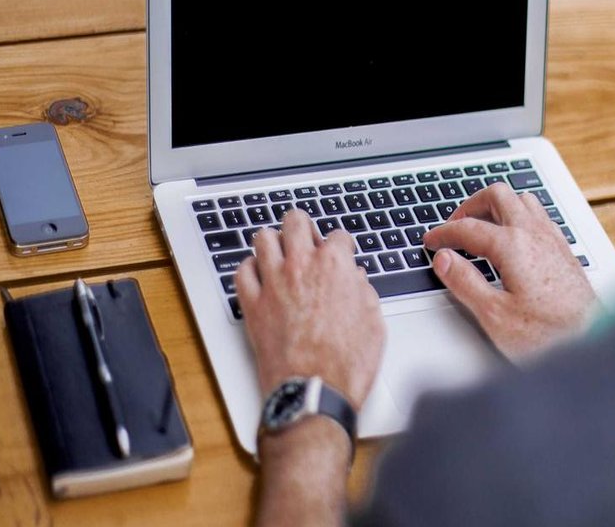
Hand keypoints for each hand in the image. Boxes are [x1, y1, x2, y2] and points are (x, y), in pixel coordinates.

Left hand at [236, 209, 385, 409]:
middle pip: (295, 221)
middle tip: (307, 241)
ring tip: (281, 254)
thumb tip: (356, 279)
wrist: (315, 392)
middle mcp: (301, 266)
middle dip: (304, 227)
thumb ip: (364, 291)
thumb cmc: (347, 363)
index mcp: (335, 266)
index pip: (338, 235)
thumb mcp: (373, 322)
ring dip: (274, 242)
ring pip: (263, 238)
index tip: (341, 254)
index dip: (342, 245)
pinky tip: (259, 277)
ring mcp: (273, 283)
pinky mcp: (252, 305)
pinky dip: (249, 269)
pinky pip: (241, 272)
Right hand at [423, 183, 596, 360]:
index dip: (444, 233)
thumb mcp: (494, 315)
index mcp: (513, 246)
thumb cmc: (549, 335)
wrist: (593, 343)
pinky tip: (513, 238)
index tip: (431, 241)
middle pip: (497, 196)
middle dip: (470, 206)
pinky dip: (518, 216)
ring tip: (480, 226)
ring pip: (521, 200)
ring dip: (497, 206)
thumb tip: (444, 259)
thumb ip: (465, 282)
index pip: (468, 227)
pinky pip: (538, 215)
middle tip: (454, 226)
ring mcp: (553, 239)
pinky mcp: (563, 250)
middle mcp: (535, 234)